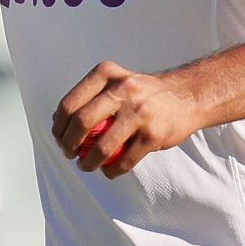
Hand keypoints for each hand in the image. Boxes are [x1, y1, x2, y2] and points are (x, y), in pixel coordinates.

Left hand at [51, 61, 202, 179]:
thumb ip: (90, 96)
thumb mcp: (116, 81)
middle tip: (67, 153)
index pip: (70, 103)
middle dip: (68, 143)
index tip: (58, 136)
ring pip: (102, 146)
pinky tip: (107, 171)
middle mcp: (122, 89)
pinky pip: (125, 160)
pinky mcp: (153, 135)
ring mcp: (139, 112)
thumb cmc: (141, 93)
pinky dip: (112, 170)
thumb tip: (59, 122)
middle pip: (81, 122)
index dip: (58, 125)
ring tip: (85, 166)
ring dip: (88, 162)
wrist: (186, 96)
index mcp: (106, 74)